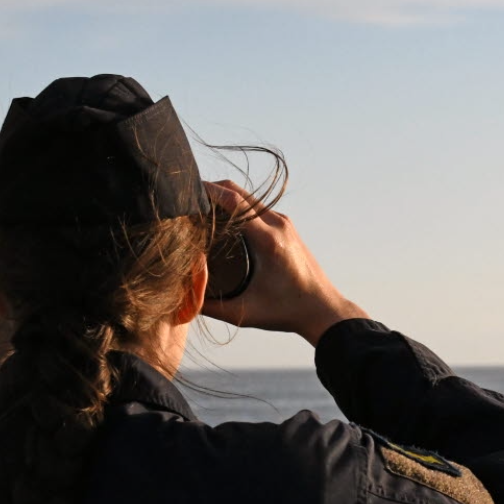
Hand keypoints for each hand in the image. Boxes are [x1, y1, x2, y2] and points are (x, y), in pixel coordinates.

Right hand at [200, 180, 367, 345]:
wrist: (323, 310)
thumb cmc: (286, 313)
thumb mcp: (244, 313)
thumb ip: (210, 306)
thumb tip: (180, 298)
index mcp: (268, 241)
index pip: (233, 202)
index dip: (207, 192)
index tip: (185, 194)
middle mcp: (278, 225)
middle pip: (238, 192)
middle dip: (211, 190)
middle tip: (186, 201)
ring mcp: (284, 223)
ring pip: (248, 197)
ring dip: (224, 197)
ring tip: (200, 209)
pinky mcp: (287, 226)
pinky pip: (257, 206)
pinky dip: (237, 206)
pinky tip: (223, 218)